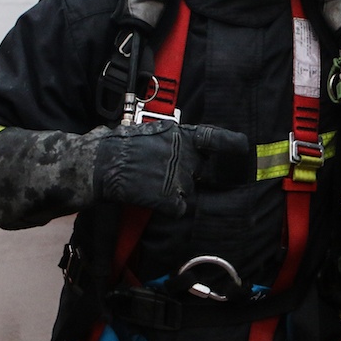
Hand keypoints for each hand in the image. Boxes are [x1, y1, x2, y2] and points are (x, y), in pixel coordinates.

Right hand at [94, 121, 248, 217]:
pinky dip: (166, 208)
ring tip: (147, 186)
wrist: (96, 163)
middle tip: (162, 176)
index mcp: (177, 134)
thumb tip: (177, 144)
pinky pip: (177, 209)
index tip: (243, 148)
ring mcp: (178, 176)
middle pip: (199, 172)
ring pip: (186, 192)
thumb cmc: (114, 146)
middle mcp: (184, 153)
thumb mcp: (145, 132)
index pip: (213, 138)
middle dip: (189, 177)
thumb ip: (166, 140)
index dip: (230, 144)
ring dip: (172, 193)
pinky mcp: (170, 197)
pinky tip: (148, 200)